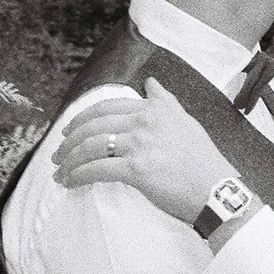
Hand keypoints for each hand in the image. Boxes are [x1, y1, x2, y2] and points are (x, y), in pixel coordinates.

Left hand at [52, 78, 227, 222]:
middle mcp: (144, 122)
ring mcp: (139, 145)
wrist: (217, 190)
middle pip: (92, 126)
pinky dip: (77, 176)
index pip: (106, 107)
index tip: (69, 130)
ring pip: (89, 147)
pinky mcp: (135, 170)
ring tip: (60, 170)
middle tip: (57, 154)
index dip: (82, 118)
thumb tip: (151, 82)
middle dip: (68, 141)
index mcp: (154, 109)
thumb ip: (165, 101)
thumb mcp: (186, 121)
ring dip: (68, 160)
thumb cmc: (203, 162)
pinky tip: (69, 182)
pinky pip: (95, 170)